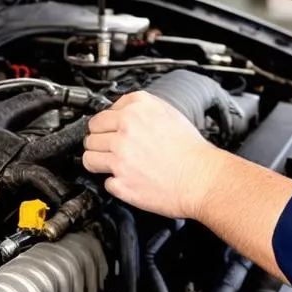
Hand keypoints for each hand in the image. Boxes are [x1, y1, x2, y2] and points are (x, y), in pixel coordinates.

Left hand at [82, 91, 224, 218]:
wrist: (202, 178)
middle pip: (91, 134)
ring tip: (112, 164)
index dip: (106, 125)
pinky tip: (128, 179)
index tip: (109, 131)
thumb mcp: (169, 113)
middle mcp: (126, 130)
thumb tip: (122, 112)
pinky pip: (104, 181)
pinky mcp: (120, 182)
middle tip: (111, 148)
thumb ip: (141, 109)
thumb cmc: (192, 150)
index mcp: (137, 109)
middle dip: (99, 142)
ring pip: (89, 157)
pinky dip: (114, 182)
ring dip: (98, 161)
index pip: (102, 114)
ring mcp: (120, 157)